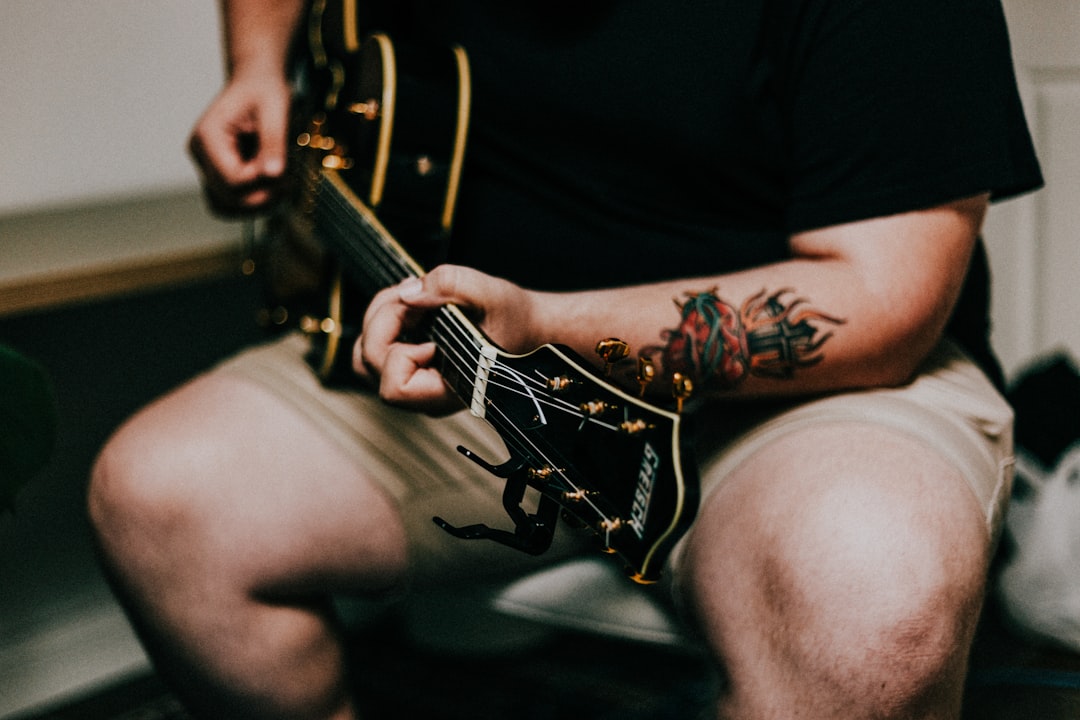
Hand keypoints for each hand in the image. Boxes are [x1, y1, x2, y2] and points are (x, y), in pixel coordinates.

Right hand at [187, 73, 291, 215]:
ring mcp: (206, 166)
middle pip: (228, 197)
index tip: (283, 170)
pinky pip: (230, 201)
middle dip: (262, 195)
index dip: (261, 183)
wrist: (256, 81)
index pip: (232, 180)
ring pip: (226, 206)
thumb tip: (273, 174)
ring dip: (256, 204)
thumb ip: (273, 143)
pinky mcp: (217, 173)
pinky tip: (270, 187)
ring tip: (279, 185)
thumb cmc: (264, 89)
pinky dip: (251, 200)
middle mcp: (200, 154)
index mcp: (208, 136)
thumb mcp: (275, 109)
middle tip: (288, 180)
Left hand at [353, 266, 543, 412]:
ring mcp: (416, 382)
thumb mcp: (491, 292)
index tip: (427, 326)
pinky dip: (385, 321)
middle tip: (414, 299)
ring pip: (365, 358)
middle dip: (383, 322)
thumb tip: (407, 293)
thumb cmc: (517, 320)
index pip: (393, 386)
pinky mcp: (411, 366)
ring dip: (379, 320)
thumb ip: (449, 285)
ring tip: (410, 301)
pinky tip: (412, 306)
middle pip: (369, 365)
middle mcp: (426, 394)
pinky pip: (377, 348)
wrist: (533, 330)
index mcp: (448, 390)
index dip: (398, 351)